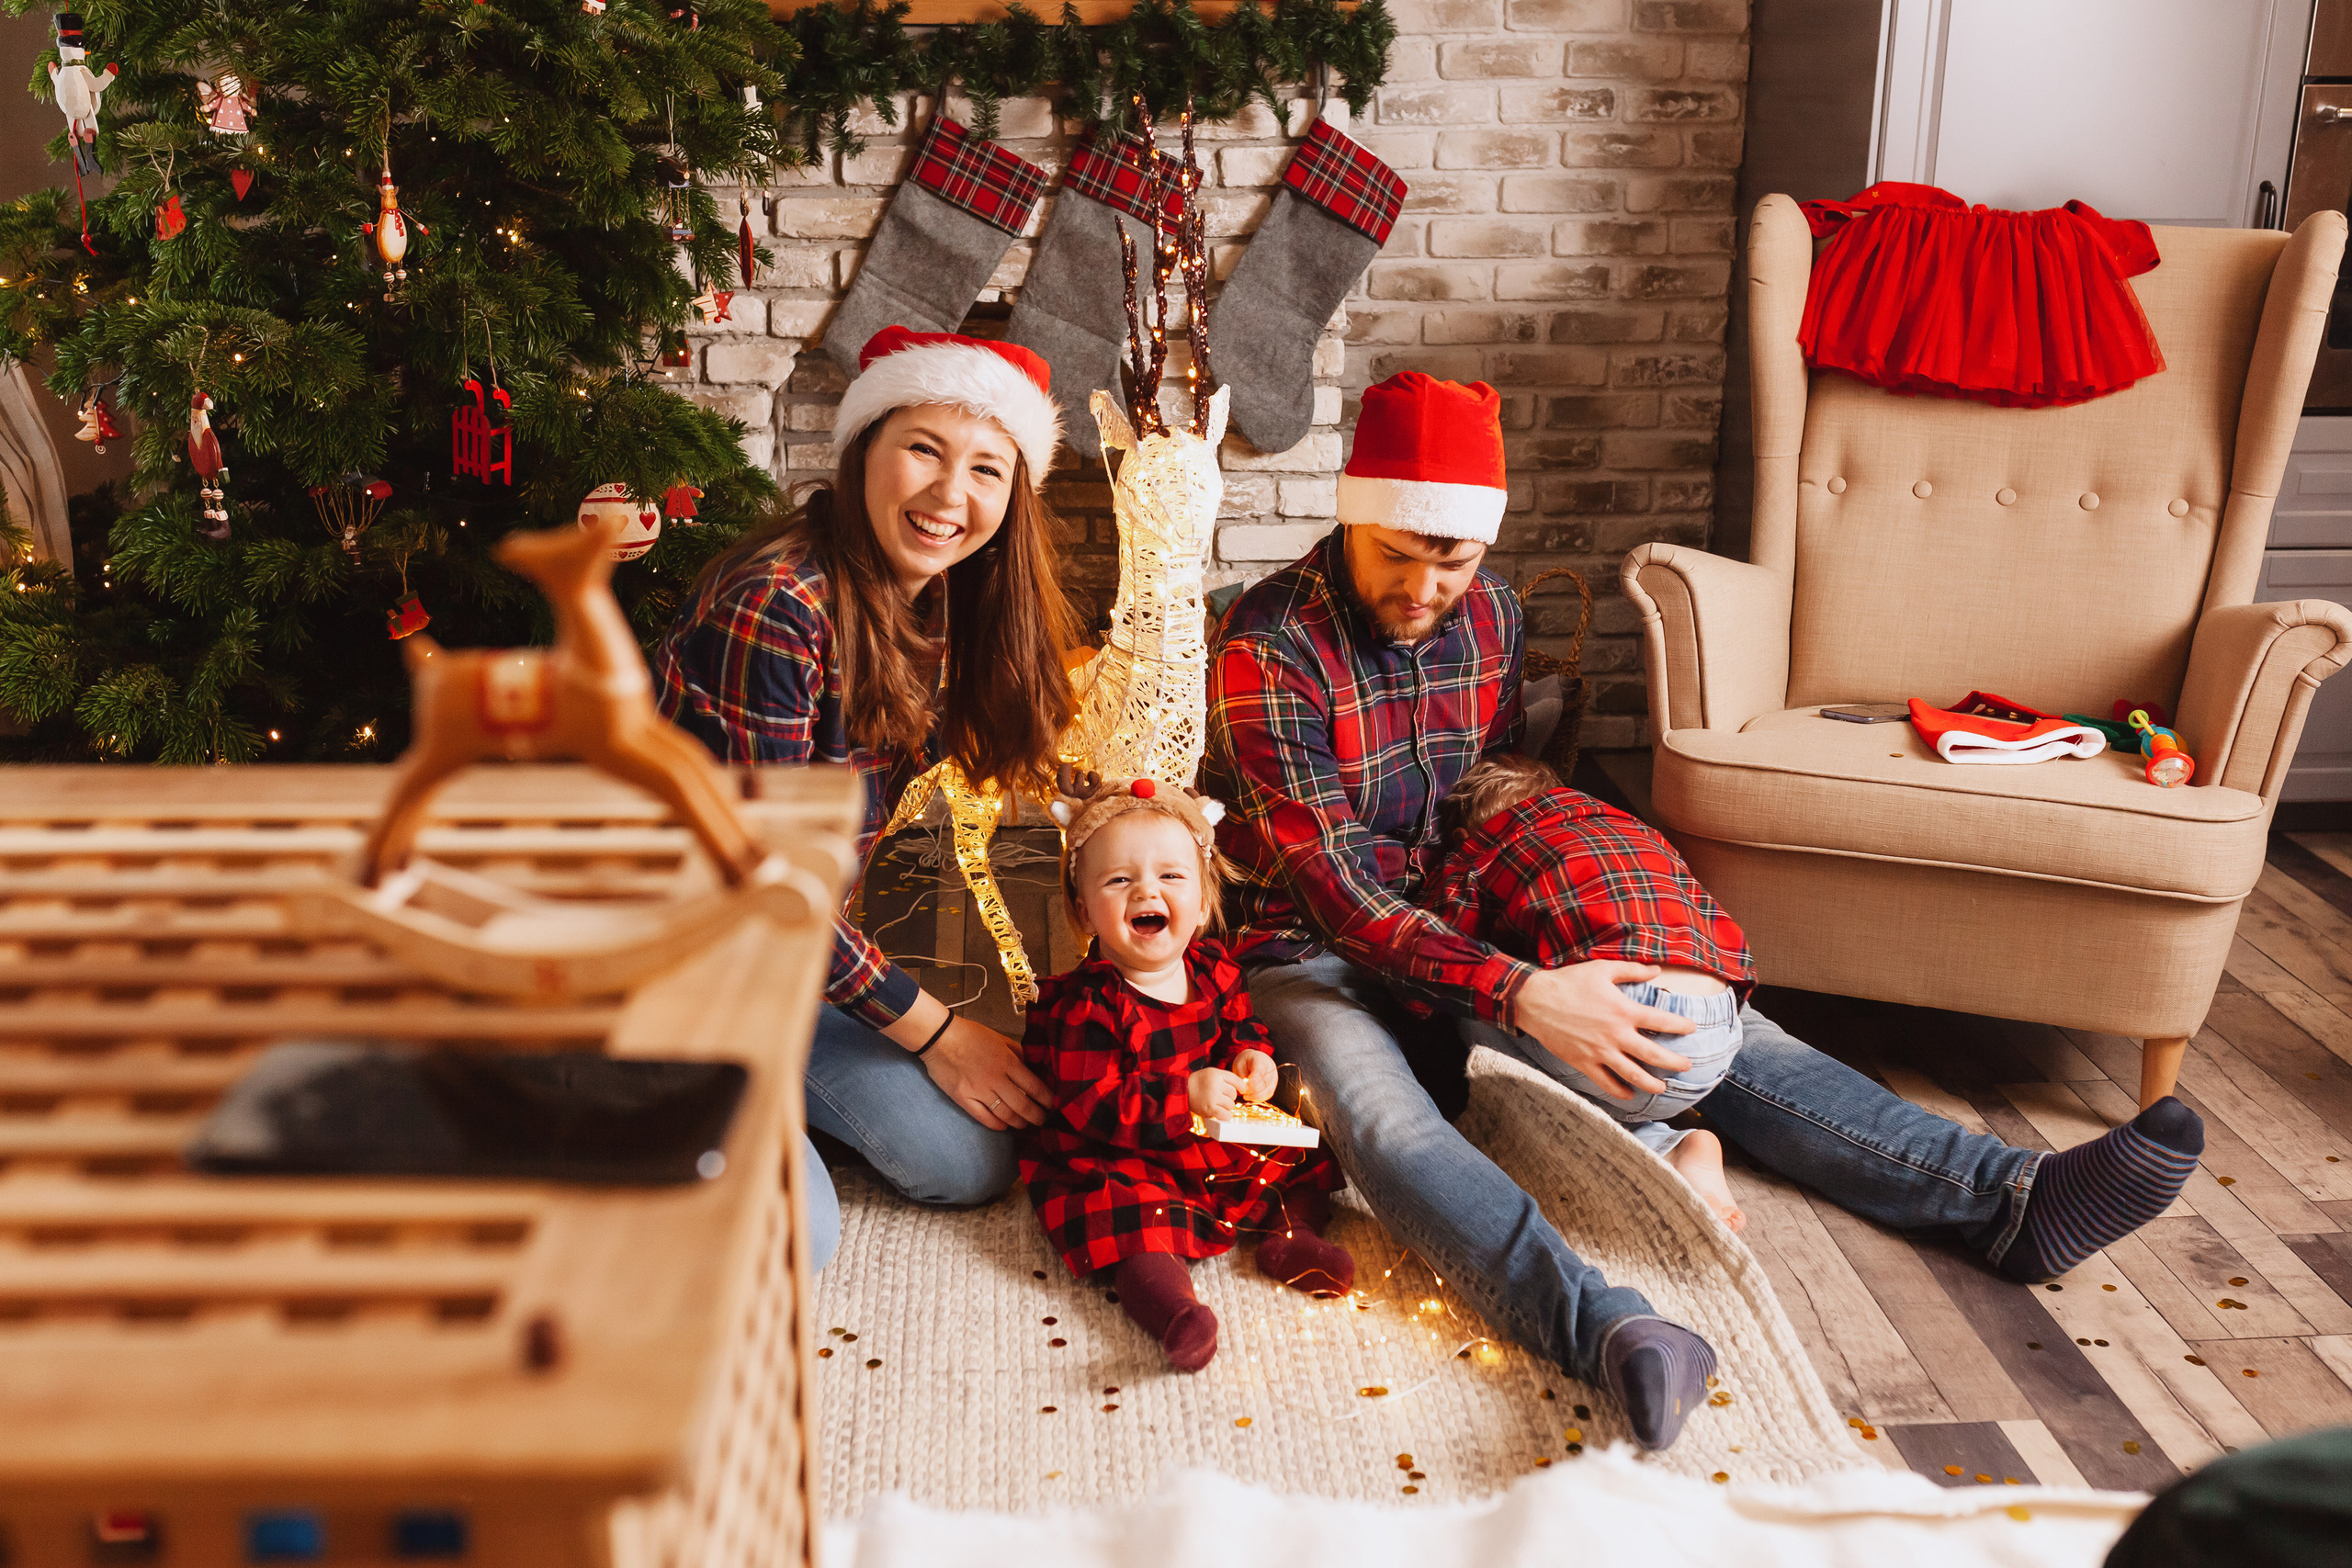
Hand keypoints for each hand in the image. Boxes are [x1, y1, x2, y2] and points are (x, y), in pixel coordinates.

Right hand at [923, 1014, 1053, 1131]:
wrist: (939, 1037)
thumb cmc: (971, 1035)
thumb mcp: (1000, 1038)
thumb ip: (1017, 1053)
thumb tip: (1029, 1068)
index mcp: (1007, 1062)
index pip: (1034, 1086)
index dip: (1046, 1099)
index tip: (1052, 1105)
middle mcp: (996, 1078)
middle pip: (1022, 1105)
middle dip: (1036, 1116)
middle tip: (1043, 1121)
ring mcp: (979, 1090)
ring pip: (1005, 1114)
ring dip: (1018, 1122)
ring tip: (1024, 1124)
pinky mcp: (963, 1098)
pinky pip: (983, 1117)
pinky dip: (996, 1125)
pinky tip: (1003, 1126)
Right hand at [1189, 1067, 1245, 1119]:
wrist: (1182, 1090)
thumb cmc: (1199, 1082)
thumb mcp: (1212, 1073)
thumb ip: (1226, 1077)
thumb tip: (1243, 1087)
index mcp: (1217, 1074)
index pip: (1236, 1081)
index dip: (1241, 1087)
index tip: (1242, 1090)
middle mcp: (1216, 1085)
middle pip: (1233, 1094)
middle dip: (1229, 1096)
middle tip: (1221, 1096)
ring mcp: (1213, 1097)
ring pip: (1231, 1105)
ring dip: (1227, 1106)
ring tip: (1218, 1104)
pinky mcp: (1209, 1109)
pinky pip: (1225, 1114)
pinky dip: (1226, 1115)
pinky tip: (1223, 1113)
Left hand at [1230, 1049, 1277, 1102]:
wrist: (1253, 1058)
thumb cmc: (1245, 1061)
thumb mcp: (1239, 1065)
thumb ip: (1241, 1075)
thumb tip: (1245, 1088)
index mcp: (1261, 1060)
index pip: (1260, 1073)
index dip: (1252, 1083)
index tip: (1243, 1087)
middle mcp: (1271, 1068)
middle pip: (1265, 1084)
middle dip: (1253, 1091)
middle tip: (1243, 1093)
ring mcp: (1274, 1077)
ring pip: (1269, 1091)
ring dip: (1256, 1097)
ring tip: (1246, 1096)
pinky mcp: (1273, 1085)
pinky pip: (1268, 1094)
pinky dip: (1260, 1098)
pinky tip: (1251, 1097)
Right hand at [1510, 960, 1695, 1100]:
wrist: (1535, 1000)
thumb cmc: (1569, 981)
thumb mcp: (1602, 969)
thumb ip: (1632, 970)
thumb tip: (1657, 971)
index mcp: (1624, 1011)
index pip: (1662, 1021)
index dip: (1681, 1026)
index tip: (1692, 1028)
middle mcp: (1616, 1035)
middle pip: (1654, 1056)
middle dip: (1675, 1063)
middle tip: (1687, 1067)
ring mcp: (1600, 1052)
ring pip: (1634, 1075)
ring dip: (1652, 1084)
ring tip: (1662, 1088)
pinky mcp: (1583, 1063)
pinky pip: (1606, 1083)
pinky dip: (1620, 1092)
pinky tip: (1628, 1095)